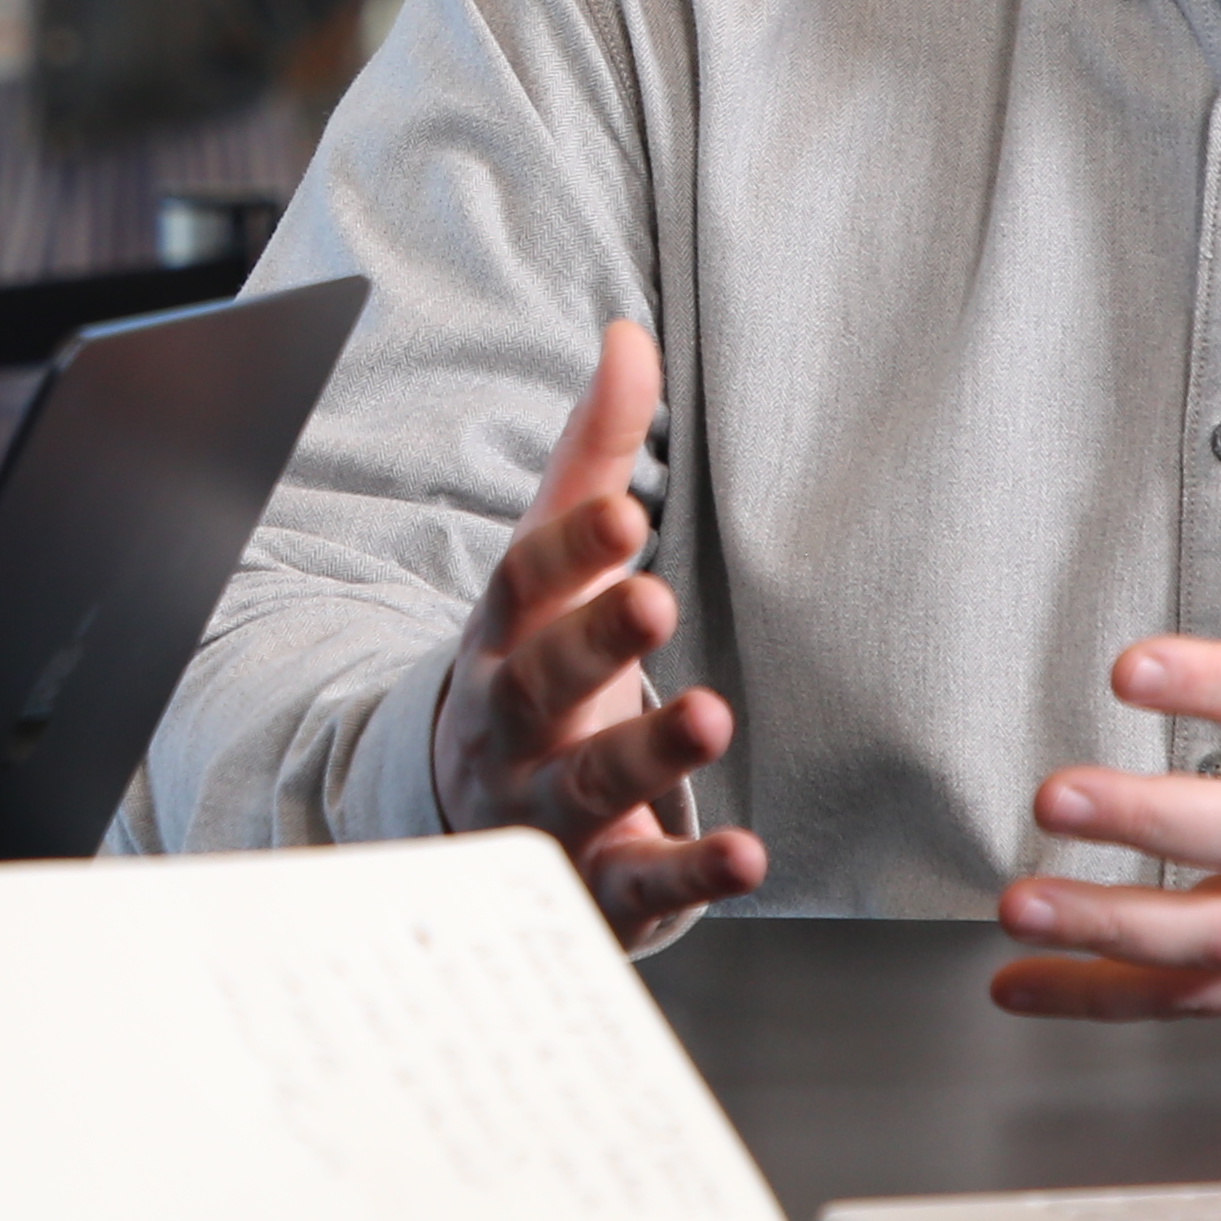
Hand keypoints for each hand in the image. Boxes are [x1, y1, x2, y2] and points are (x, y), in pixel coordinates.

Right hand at [435, 321, 765, 951]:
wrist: (473, 813)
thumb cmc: (534, 660)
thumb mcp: (552, 559)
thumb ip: (593, 454)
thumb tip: (629, 335)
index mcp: (505, 635)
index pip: (525, 584)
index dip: (570, 550)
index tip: (626, 516)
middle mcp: (515, 722)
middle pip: (547, 680)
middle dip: (596, 643)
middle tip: (653, 598)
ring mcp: (547, 809)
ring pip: (590, 783)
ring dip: (651, 752)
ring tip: (712, 716)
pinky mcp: (599, 885)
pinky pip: (640, 884)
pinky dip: (691, 876)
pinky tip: (747, 858)